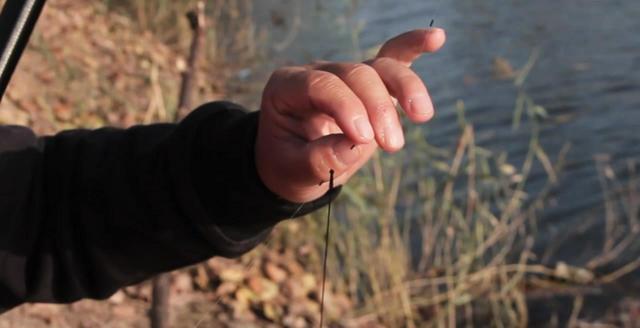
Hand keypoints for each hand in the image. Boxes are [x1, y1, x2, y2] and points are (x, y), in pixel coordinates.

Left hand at [255, 28, 445, 202]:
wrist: (295, 165)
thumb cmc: (289, 165)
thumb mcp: (294, 170)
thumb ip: (319, 159)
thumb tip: (354, 146)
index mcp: (287, 88)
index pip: (321, 85)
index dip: (347, 107)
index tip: (364, 139)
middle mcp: (318, 73)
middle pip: (355, 74)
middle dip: (378, 107)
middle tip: (392, 146)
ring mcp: (345, 74)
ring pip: (380, 66)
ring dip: (405, 88)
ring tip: (422, 116)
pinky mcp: (370, 82)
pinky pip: (393, 58)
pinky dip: (414, 47)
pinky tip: (436, 38)